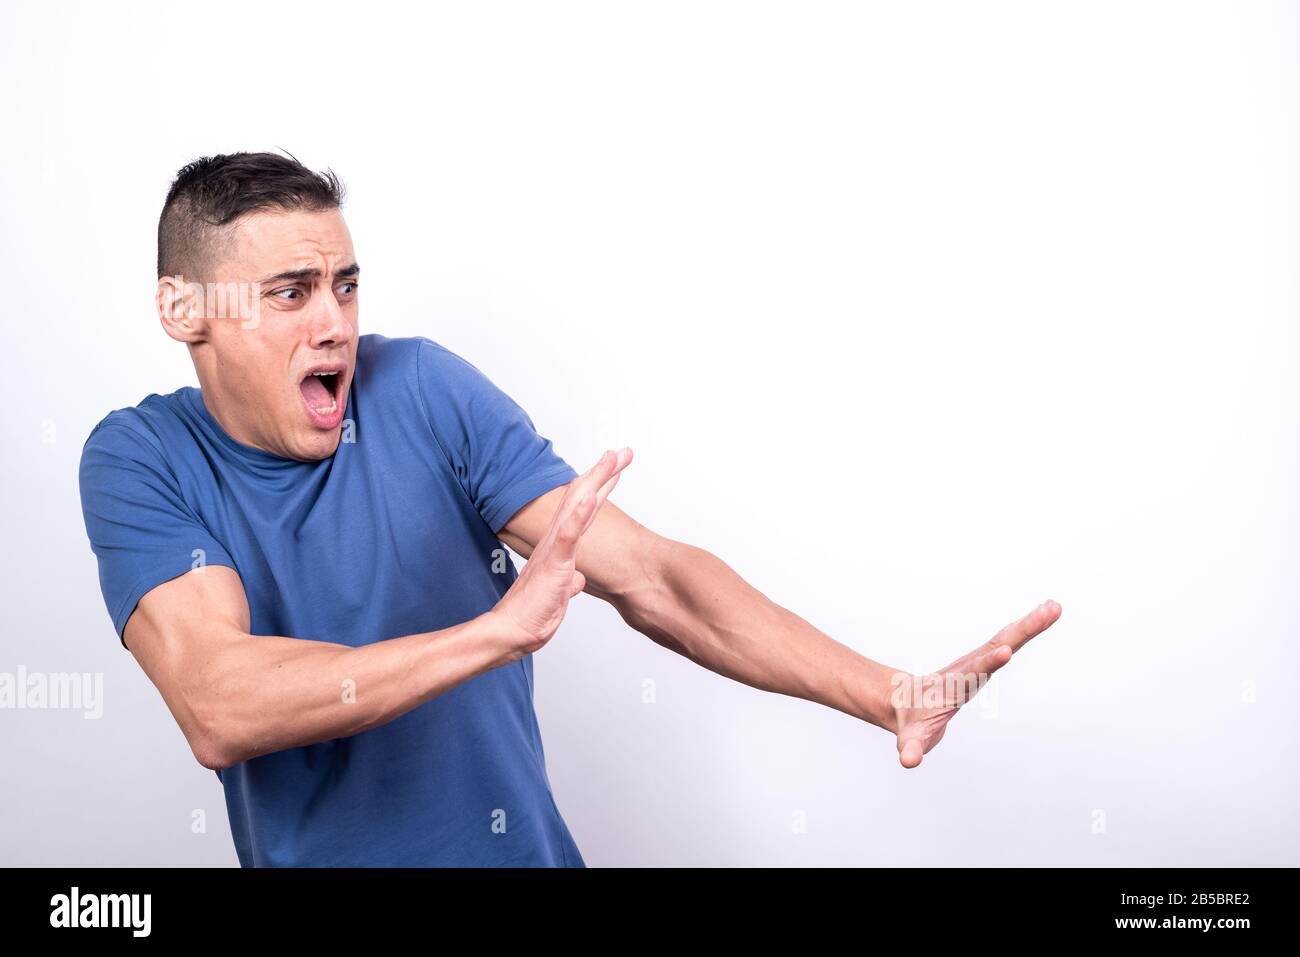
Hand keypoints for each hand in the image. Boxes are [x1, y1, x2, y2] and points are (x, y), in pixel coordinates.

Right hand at [489, 448, 632, 662]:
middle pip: (581, 497)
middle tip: (622, 451)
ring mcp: (554, 548)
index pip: (582, 509)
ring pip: (576, 505)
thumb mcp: (558, 595)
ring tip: (611, 458)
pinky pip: (568, 533)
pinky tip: (592, 494)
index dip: (599, 487)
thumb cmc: (532, 615)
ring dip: (595, 480)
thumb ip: (567, 582)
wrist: (513, 632)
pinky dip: (580, 513)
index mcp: (559, 546)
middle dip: (603, 472)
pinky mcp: (554, 561)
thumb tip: (577, 580)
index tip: (615, 468)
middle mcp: (555, 540)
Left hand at [890, 599, 1060, 768]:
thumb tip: (909, 761)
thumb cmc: (912, 722)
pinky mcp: (984, 660)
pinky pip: (1009, 641)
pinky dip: (1027, 628)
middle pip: (996, 646)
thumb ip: (911, 748)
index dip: (988, 663)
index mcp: (954, 686)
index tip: (1005, 651)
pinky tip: (1046, 614)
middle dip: (1021, 631)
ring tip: (1055, 606)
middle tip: (1046, 612)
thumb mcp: (911, 738)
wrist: (903, 701)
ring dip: (1030, 624)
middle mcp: (967, 668)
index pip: (973, 673)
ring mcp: (976, 661)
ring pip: (1006, 639)